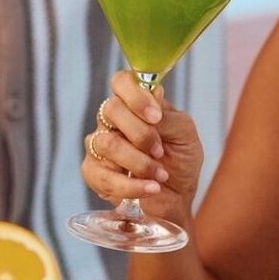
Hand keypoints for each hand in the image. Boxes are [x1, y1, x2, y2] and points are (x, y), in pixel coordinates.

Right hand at [81, 71, 205, 217]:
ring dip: (140, 163)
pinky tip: (150, 189)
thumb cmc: (180, 161)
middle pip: (111, 110)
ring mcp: (99, 145)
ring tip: (160, 174)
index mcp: (135, 104)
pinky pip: (103, 175)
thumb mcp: (185, 134)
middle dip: (141, 134)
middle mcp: (113, 120)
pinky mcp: (93, 172)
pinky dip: (132, 185)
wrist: (178, 198)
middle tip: (161, 152)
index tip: (155, 117)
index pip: (121, 82)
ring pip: (107, 143)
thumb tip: (151, 100)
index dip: (135, 96)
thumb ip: (167, 116)